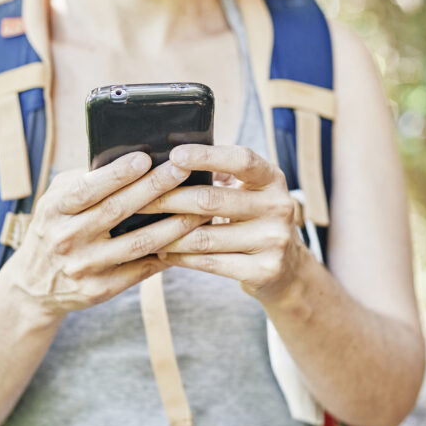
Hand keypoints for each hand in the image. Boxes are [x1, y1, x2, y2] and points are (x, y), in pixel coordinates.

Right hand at [3, 152, 209, 317]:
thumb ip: (85, 182)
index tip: (144, 157)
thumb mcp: (56, 201)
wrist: (33, 285)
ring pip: (138, 243)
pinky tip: (188, 240)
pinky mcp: (99, 290)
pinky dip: (167, 254)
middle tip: (183, 171)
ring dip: (174, 225)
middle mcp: (67, 238)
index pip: (87, 188)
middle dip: (154, 188)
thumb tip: (131, 159)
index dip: (116, 174)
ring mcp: (83, 267)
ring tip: (200, 209)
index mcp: (55, 209)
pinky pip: (141, 270)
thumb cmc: (55, 227)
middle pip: (117, 211)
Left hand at [141, 144, 307, 301]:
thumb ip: (221, 175)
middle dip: (168, 200)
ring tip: (143, 229)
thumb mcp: (249, 192)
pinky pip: (209, 262)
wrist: (287, 268)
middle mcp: (279, 206)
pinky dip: (180, 257)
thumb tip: (170, 161)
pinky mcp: (264, 270)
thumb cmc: (253, 219)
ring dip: (167, 234)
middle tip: (138, 200)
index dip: (207, 155)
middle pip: (211, 200)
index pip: (241, 160)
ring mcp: (274, 240)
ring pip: (204, 236)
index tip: (174, 155)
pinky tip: (162, 252)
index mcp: (273, 179)